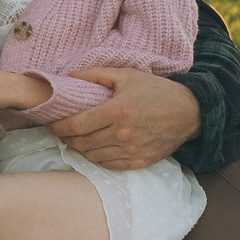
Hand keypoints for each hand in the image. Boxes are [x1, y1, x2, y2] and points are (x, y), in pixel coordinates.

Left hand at [45, 66, 199, 170]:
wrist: (189, 112)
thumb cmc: (156, 90)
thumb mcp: (127, 75)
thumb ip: (95, 74)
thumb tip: (69, 77)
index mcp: (118, 111)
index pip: (77, 126)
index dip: (58, 127)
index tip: (50, 124)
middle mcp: (123, 134)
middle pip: (81, 144)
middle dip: (65, 139)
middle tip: (60, 132)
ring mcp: (132, 151)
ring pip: (93, 156)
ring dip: (80, 149)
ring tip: (75, 139)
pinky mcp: (140, 162)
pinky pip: (108, 165)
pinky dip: (97, 158)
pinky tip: (94, 148)